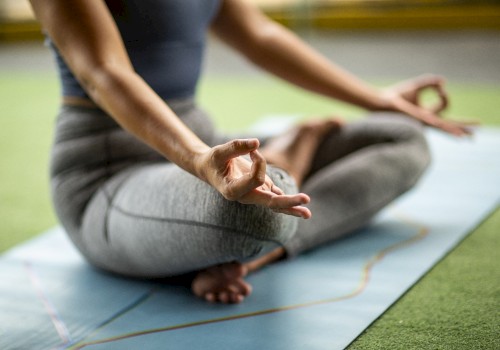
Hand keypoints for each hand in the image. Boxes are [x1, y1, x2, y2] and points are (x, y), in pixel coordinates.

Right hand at [197, 139, 311, 218]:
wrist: (210, 169)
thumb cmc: (214, 160)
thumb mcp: (220, 151)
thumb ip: (236, 146)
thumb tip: (256, 143)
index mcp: (233, 191)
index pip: (256, 179)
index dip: (260, 162)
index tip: (253, 150)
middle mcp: (246, 197)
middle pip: (270, 202)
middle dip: (289, 201)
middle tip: (306, 200)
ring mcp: (254, 195)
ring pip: (276, 204)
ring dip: (293, 208)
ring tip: (308, 214)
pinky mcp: (261, 191)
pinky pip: (276, 199)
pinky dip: (288, 202)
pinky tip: (301, 207)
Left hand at [379, 75, 476, 136]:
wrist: (382, 101)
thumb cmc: (396, 96)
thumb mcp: (417, 86)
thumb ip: (430, 82)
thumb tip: (443, 82)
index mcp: (426, 113)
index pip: (444, 106)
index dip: (444, 94)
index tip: (439, 87)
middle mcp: (426, 120)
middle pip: (449, 123)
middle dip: (463, 125)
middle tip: (477, 128)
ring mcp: (423, 122)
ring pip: (445, 127)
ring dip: (457, 130)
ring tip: (470, 136)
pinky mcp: (419, 120)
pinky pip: (436, 125)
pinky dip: (446, 128)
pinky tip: (455, 133)